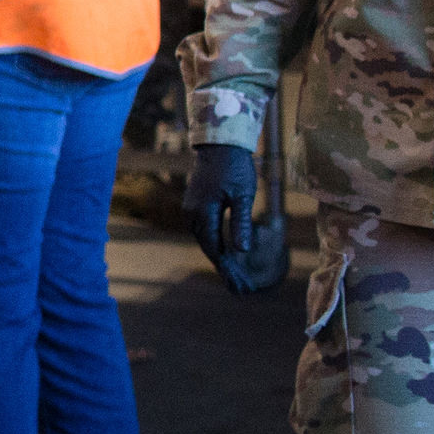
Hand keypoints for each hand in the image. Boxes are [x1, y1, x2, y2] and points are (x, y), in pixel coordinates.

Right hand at [186, 142, 277, 293]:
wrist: (219, 144)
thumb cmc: (235, 167)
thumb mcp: (243, 195)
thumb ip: (241, 223)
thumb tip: (242, 252)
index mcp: (203, 212)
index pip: (214, 249)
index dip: (227, 269)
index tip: (241, 285)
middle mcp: (192, 213)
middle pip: (208, 248)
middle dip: (225, 269)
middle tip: (242, 289)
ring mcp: (191, 209)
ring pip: (205, 240)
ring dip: (220, 258)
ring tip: (235, 276)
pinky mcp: (194, 205)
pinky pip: (204, 230)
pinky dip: (215, 244)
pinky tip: (226, 253)